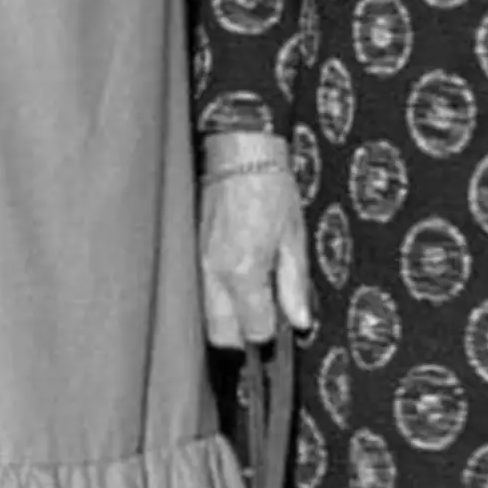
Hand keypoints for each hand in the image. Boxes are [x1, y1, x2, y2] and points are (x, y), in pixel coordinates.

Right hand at [199, 145, 312, 349]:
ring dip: (225, 319)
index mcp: (243, 272)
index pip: (254, 330)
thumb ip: (294, 284)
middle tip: (262, 319)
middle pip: (220, 335)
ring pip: (203, 316)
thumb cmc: (271, 189)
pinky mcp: (189, 252)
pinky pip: (197, 292)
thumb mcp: (294, 237)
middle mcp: (214, 274)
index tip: (280, 322)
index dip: (270, 333)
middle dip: (241, 336)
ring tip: (247, 301)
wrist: (238, 151)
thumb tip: (299, 321)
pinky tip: (229, 284)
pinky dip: (212, 298)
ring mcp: (196, 264)